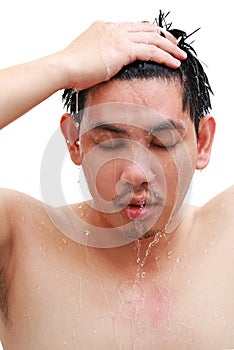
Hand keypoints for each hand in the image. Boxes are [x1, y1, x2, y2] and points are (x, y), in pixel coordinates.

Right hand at [58, 20, 186, 89]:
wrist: (63, 68)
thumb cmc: (71, 69)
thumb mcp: (88, 58)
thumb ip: (101, 57)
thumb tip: (107, 67)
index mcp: (105, 27)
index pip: (134, 28)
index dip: (151, 34)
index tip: (160, 42)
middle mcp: (114, 28)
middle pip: (148, 29)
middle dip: (165, 38)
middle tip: (176, 46)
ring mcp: (119, 36)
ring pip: (153, 38)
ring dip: (170, 47)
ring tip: (180, 56)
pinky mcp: (123, 49)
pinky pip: (151, 51)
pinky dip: (165, 57)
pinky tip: (174, 63)